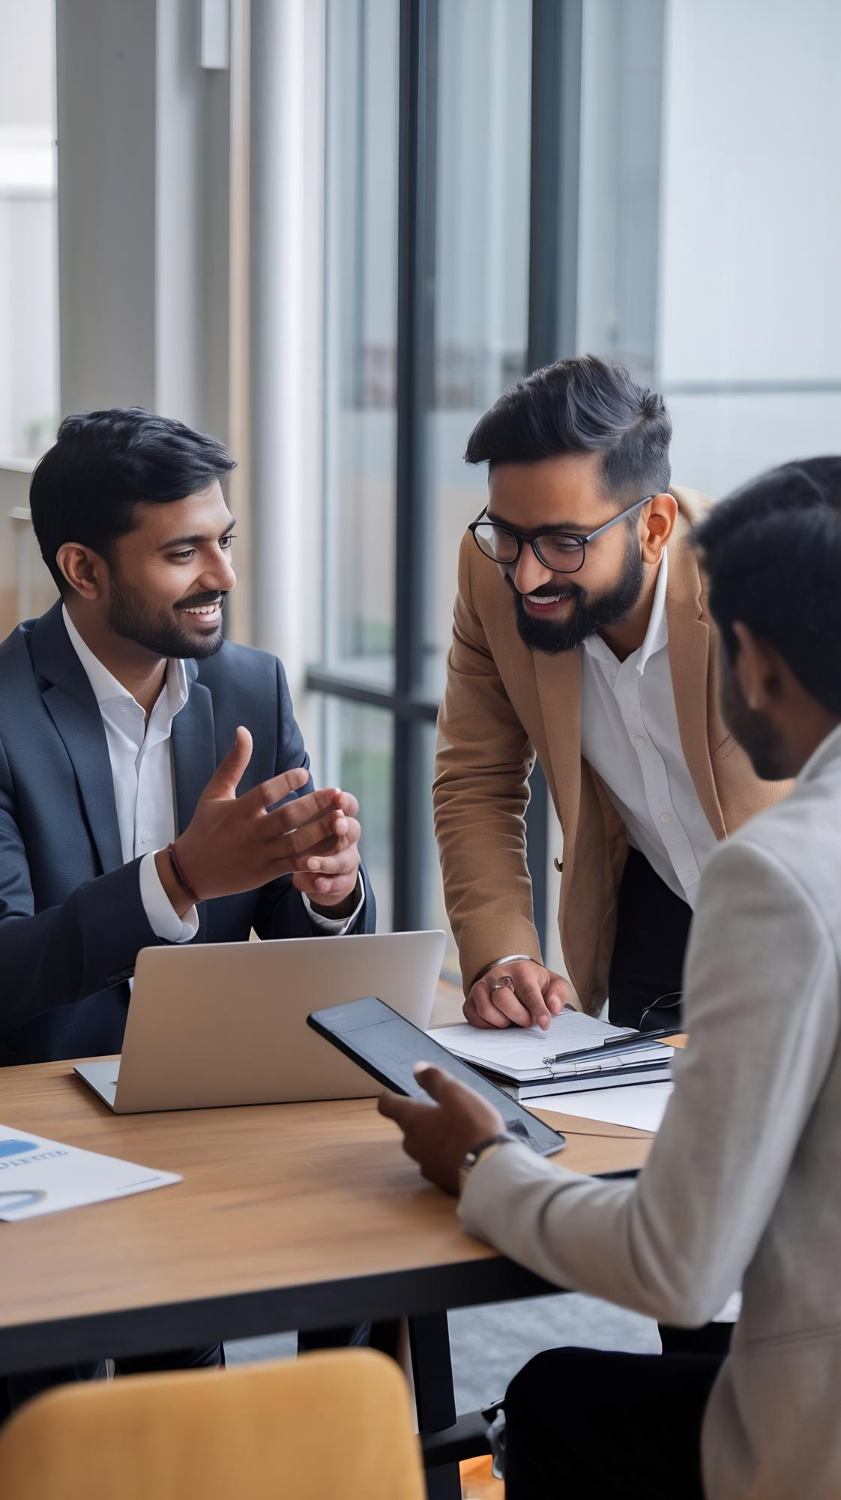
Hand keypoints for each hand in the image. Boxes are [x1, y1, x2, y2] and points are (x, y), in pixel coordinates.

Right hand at [155, 727, 354, 909]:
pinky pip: (293, 866)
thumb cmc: (204, 827)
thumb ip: (233, 763)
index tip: (306, 774)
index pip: (264, 793)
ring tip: (341, 818)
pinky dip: (313, 859)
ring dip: (320, 831)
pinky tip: (332, 848)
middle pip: (287, 818)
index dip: (286, 782)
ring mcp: (259, 855)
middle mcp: (249, 833)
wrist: (191, 871)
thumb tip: (243, 730)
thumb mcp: (215, 793)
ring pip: (295, 844)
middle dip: (314, 805)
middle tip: (337, 793)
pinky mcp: (265, 873)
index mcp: (237, 811)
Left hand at [291, 789, 360, 913]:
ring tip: (311, 863)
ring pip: (345, 859)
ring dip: (329, 860)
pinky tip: (316, 884)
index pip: (348, 805)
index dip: (345, 801)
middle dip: (344, 825)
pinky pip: (338, 883)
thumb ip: (298, 805)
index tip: (336, 795)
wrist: (319, 875)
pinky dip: (327, 884)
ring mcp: (346, 861)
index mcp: (338, 819)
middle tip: (336, 823)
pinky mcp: (342, 882)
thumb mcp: (305, 821)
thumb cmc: (308, 839)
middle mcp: (346, 839)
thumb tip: (283, 781)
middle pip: (353, 829)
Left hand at [378, 1063, 503, 1195]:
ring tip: (454, 1132)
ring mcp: (425, 1165)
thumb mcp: (457, 1095)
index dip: (390, 1097)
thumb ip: (435, 1080)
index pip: (387, 1105)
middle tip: (439, 1110)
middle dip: (418, 1117)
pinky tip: (462, 1153)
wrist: (489, 1172)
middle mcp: (412, 1144)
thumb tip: (416, 1069)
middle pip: (407, 1126)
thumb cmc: (471, 1126)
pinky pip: (436, 1162)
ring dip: (431, 1137)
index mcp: (412, 1120)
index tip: (396, 1092)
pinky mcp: (439, 1181)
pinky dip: (443, 1155)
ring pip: (421, 1146)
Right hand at [464, 960, 573, 1031]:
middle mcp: (498, 975)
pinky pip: (474, 1018)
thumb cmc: (534, 983)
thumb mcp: (553, 984)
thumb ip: (559, 994)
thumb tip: (553, 1007)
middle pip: (503, 999)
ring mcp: (481, 987)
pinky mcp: (470, 1000)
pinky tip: (499, 1022)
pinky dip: (487, 1026)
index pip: (528, 991)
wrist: (511, 975)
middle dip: (518, 1017)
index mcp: (521, 970)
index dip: (537, 1009)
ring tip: (512, 1020)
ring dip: (502, 1022)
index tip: (544, 1024)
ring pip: (486, 1010)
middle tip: (527, 1021)